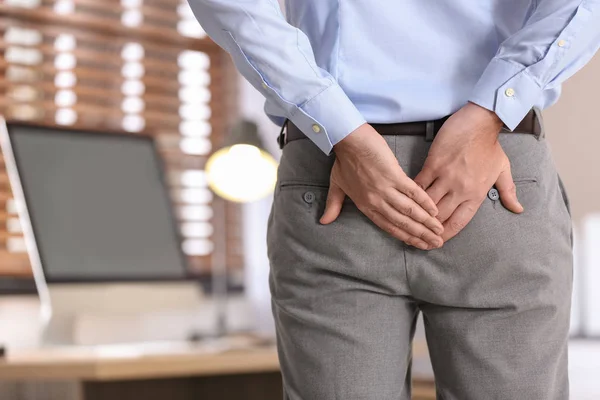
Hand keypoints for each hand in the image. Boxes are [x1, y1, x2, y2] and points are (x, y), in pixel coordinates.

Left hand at [320, 123, 443, 249]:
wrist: (349, 140)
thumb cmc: (344, 160)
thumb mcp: (336, 185)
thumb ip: (333, 206)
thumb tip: (324, 221)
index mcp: (365, 205)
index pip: (388, 226)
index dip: (405, 237)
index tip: (419, 245)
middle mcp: (376, 201)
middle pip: (402, 223)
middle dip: (420, 235)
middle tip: (436, 243)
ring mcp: (385, 189)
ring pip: (409, 211)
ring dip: (426, 222)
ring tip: (439, 231)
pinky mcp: (394, 175)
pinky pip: (412, 192)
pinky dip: (424, 202)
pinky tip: (434, 210)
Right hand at [414, 102, 523, 242]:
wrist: (479, 122)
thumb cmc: (490, 145)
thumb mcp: (503, 169)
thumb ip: (508, 192)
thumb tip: (517, 209)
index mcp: (476, 193)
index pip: (459, 222)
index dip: (446, 234)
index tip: (438, 240)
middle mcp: (461, 189)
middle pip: (440, 216)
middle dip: (429, 227)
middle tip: (419, 232)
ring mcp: (446, 177)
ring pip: (428, 202)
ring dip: (419, 212)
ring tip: (410, 219)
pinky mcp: (434, 164)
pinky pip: (420, 184)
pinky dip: (414, 192)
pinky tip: (407, 198)